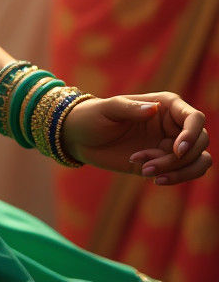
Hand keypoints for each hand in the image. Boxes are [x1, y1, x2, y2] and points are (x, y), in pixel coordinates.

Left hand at [64, 92, 210, 184]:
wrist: (81, 138)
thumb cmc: (92, 116)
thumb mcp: (106, 110)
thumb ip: (129, 108)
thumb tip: (155, 108)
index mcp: (164, 105)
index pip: (195, 118)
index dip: (192, 134)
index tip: (176, 150)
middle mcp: (173, 124)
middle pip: (200, 143)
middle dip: (177, 159)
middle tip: (145, 162)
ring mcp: (171, 144)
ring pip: (198, 161)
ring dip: (177, 170)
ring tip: (145, 171)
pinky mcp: (166, 162)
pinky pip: (186, 173)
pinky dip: (174, 177)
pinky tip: (150, 177)